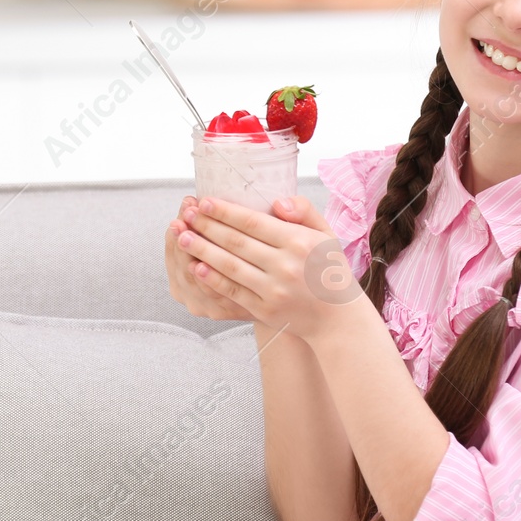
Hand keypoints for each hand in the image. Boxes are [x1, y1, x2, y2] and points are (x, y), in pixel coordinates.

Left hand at [180, 195, 364, 342]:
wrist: (338, 318)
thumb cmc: (330, 270)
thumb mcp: (326, 234)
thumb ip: (304, 210)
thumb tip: (277, 202)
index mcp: (298, 242)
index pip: (253, 222)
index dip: (225, 211)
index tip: (204, 202)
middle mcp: (285, 265)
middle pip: (236, 242)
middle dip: (206, 226)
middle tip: (186, 214)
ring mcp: (274, 290)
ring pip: (230, 266)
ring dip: (202, 250)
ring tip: (182, 236)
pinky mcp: (265, 310)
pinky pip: (233, 291)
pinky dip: (212, 279)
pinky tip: (196, 267)